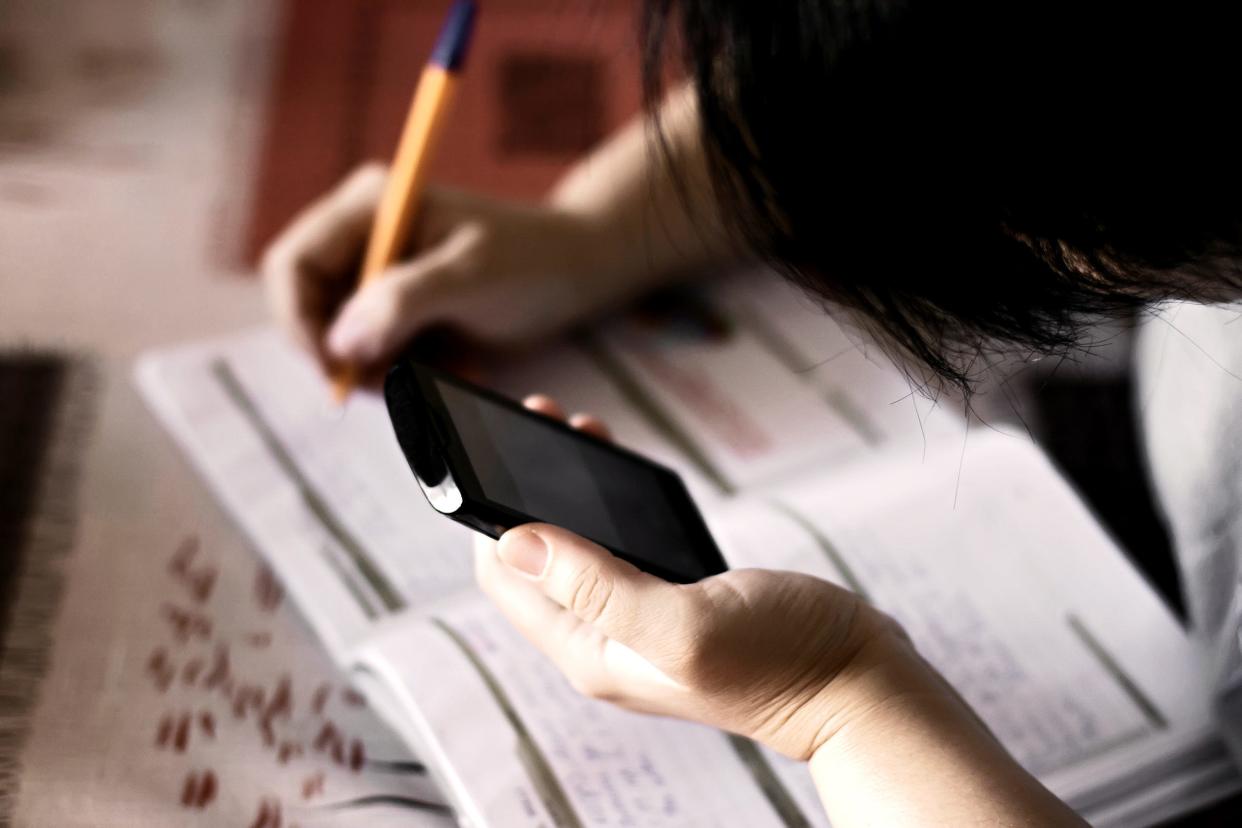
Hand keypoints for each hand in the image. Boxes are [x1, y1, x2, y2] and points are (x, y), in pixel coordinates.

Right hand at [261, 165, 616, 375]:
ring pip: (342, 344)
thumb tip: (339, 342)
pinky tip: (458, 367)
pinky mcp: (397, 311)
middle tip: (400, 389)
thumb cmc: (531, 259)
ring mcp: (378, 276)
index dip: (302, 324)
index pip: (294, 265)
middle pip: (310, 310)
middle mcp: (362, 236)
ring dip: (387, 373)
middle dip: (348, 358)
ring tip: (450, 372)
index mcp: (369, 207)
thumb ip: (403, 301)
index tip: (337, 373)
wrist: (577, 272)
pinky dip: (409, 376)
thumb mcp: (471, 276)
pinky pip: (376, 358)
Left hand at [474, 395, 922, 759]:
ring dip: (568, 489)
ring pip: (580, 546)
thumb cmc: (782, 660)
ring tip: (581, 428)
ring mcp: (640, 621)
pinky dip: (613, 504)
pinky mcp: (675, 602)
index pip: (505, 577)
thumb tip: (513, 541)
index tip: (500, 445)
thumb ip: (597, 586)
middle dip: (527, 486)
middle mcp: (605, 639)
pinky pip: (622, 548)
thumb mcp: (683, 621)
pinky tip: (624, 471)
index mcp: (591, 649)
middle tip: (545, 418)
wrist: (857, 684)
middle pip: (536, 556)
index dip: (491, 511)